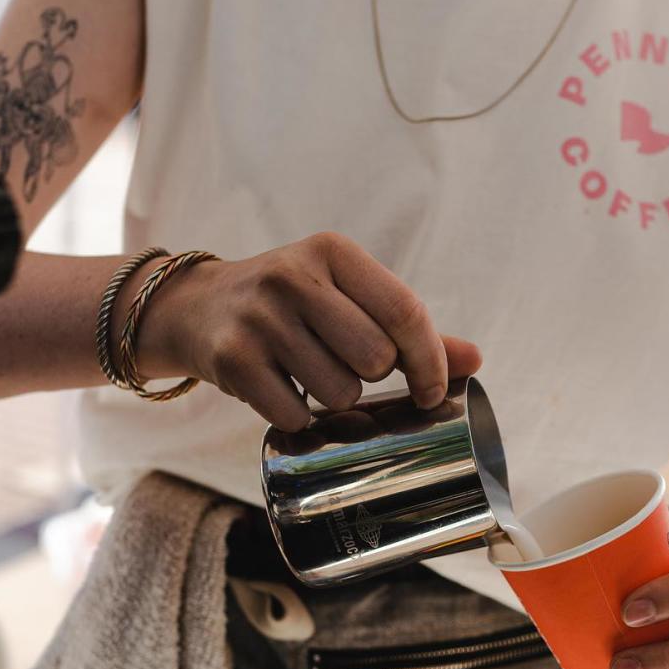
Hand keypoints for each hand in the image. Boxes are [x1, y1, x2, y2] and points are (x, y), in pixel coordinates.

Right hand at [131, 231, 481, 430]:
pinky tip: (280, 388)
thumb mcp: (345, 296)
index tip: (432, 390)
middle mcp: (295, 277)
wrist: (194, 309)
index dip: (430, 361)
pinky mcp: (233, 359)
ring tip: (308, 372)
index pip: (406, 312)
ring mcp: (260, 319)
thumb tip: (474, 361)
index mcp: (333, 252)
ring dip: (335, 399)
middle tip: (346, 366)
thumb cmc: (290, 304)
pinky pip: (296, 415)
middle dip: (371, 377)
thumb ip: (408, 327)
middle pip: (376, 359)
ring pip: (340, 393)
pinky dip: (298, 416)